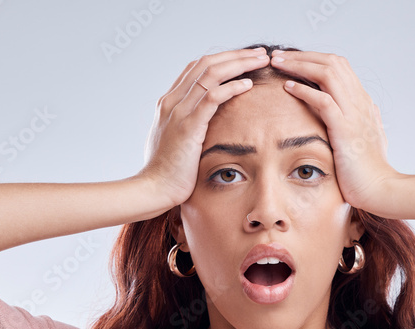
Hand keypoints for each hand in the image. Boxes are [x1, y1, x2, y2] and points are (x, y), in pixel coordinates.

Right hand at [137, 47, 271, 208]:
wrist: (153, 190)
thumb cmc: (167, 173)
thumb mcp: (175, 143)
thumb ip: (186, 128)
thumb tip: (202, 127)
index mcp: (169, 103)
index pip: (196, 68)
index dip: (222, 59)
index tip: (245, 59)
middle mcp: (172, 101)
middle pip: (206, 64)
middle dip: (236, 55)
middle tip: (261, 53)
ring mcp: (178, 112)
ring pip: (211, 74)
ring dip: (239, 64)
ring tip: (261, 61)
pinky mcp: (188, 126)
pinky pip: (212, 97)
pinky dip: (232, 87)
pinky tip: (248, 84)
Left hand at [269, 50, 398, 215]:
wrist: (381, 190)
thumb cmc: (372, 171)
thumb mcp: (372, 139)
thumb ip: (369, 121)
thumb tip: (371, 109)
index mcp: (363, 102)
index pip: (339, 66)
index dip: (314, 59)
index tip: (291, 61)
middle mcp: (360, 101)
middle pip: (331, 62)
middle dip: (302, 56)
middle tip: (278, 56)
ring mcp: (354, 113)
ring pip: (327, 73)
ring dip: (299, 65)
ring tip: (278, 64)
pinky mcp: (345, 129)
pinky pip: (323, 100)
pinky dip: (304, 90)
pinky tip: (287, 87)